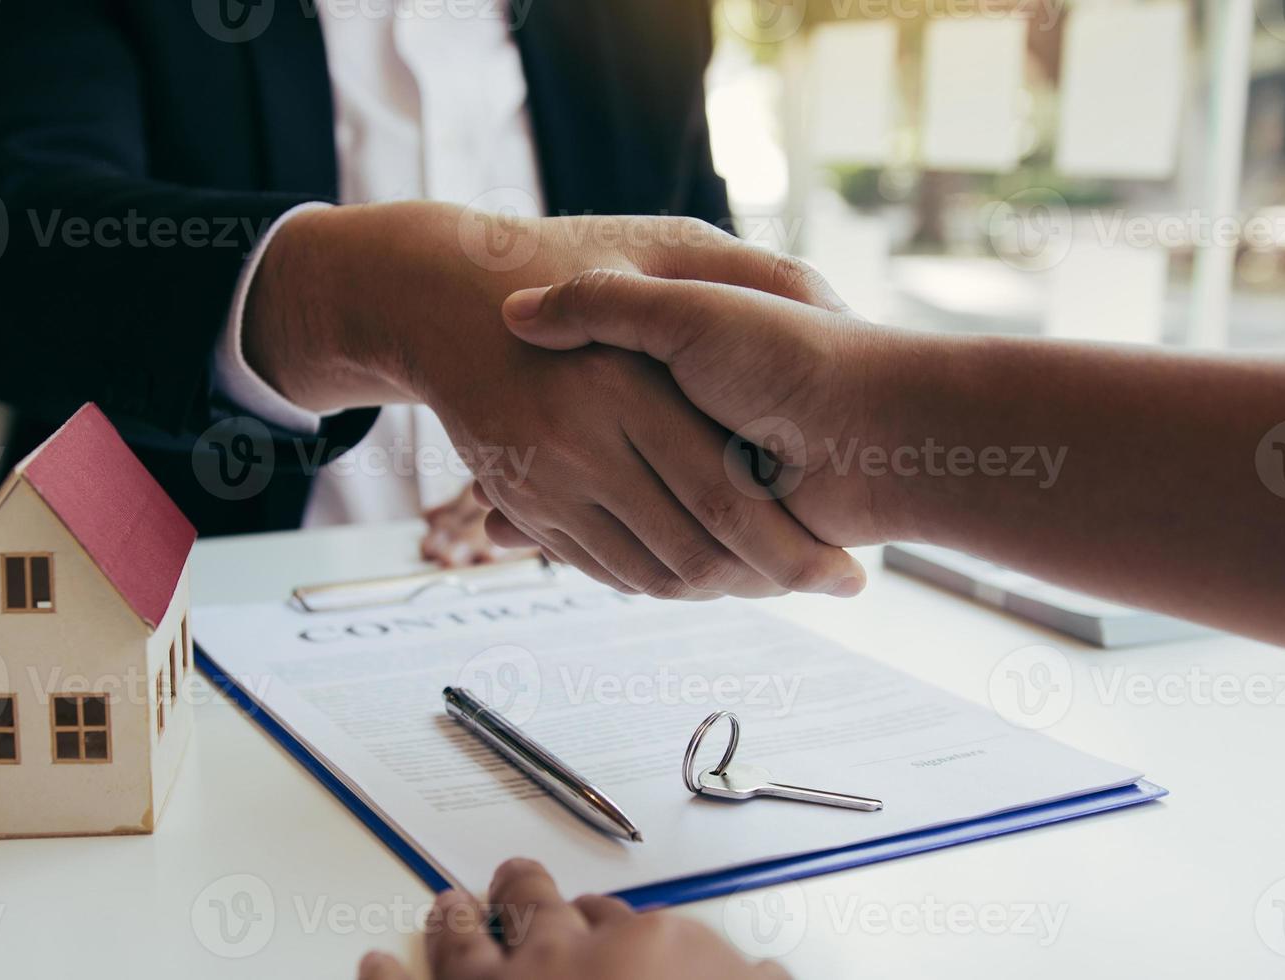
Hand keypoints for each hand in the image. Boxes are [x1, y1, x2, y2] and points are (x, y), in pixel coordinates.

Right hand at [244, 202, 866, 598]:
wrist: (433, 295)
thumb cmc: (562, 253)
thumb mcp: (661, 245)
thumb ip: (744, 263)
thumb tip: (830, 294)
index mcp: (628, 392)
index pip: (728, 498)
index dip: (793, 547)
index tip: (851, 578)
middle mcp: (582, 448)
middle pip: (694, 553)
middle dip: (767, 580)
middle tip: (823, 586)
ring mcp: (546, 483)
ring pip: (652, 572)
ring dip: (717, 587)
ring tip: (774, 581)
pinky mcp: (523, 503)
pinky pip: (602, 565)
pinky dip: (657, 579)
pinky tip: (703, 569)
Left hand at [357, 859, 788, 979]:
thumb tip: (762, 976)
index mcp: (646, 950)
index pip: (629, 922)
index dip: (614, 922)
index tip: (609, 920)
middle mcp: (565, 955)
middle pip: (542, 906)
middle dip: (529, 893)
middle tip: (518, 879)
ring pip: (468, 935)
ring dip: (455, 917)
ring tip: (446, 902)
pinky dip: (385, 978)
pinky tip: (375, 963)